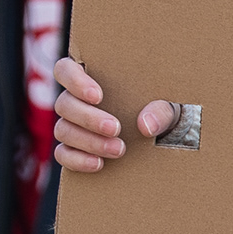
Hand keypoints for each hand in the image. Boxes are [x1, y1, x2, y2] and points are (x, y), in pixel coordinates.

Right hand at [50, 57, 175, 174]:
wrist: (163, 141)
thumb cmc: (160, 113)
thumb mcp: (169, 109)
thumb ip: (162, 111)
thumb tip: (146, 125)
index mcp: (91, 80)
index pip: (65, 70)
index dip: (74, 80)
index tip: (97, 96)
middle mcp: (75, 102)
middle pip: (64, 104)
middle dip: (89, 118)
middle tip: (115, 128)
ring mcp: (70, 126)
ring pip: (63, 130)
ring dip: (89, 141)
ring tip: (118, 149)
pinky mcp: (72, 150)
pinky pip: (63, 155)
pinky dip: (78, 160)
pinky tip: (99, 163)